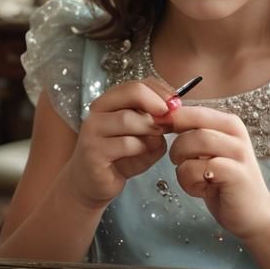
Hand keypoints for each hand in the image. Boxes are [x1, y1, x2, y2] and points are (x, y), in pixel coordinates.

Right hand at [64, 78, 172, 207]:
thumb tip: (170, 117)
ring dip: (149, 128)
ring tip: (156, 139)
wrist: (95, 184)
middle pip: (132, 92)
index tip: (176, 104)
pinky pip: (125, 143)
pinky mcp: (93, 151)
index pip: (137, 84)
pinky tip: (142, 154)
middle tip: (170, 119)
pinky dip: (140, 148)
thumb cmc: (121, 157)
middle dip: (157, 103)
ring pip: (127, 118)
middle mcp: (97, 110)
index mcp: (110, 101)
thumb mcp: (144, 137)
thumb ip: (157, 124)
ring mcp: (92, 130)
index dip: (160, 91)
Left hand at [161, 106, 269, 240]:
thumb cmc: (224, 182)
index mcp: (229, 124)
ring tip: (190, 177)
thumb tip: (160, 118)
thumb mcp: (208, 153)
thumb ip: (191, 135)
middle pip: (193, 126)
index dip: (171, 121)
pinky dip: (190, 181)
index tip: (163, 137)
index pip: (193, 110)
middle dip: (177, 147)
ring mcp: (238, 153)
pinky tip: (200, 190)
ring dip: (182, 163)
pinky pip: (199, 168)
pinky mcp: (236, 174)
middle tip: (178, 163)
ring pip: (194, 143)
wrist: (253, 213)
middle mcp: (236, 134)